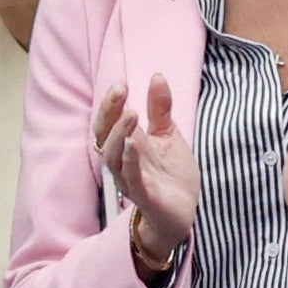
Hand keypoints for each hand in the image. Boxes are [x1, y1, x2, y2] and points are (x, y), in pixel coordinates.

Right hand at [93, 74, 197, 270]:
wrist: (184, 211)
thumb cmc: (171, 175)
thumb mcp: (169, 136)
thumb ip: (160, 109)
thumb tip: (157, 76)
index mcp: (126, 145)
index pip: (108, 121)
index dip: (110, 103)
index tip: (120, 83)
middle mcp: (122, 161)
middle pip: (103, 135)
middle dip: (110, 112)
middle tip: (121, 91)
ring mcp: (130, 179)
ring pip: (113, 157)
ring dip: (119, 134)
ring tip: (131, 114)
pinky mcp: (144, 196)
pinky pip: (131, 178)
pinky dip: (130, 161)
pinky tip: (133, 145)